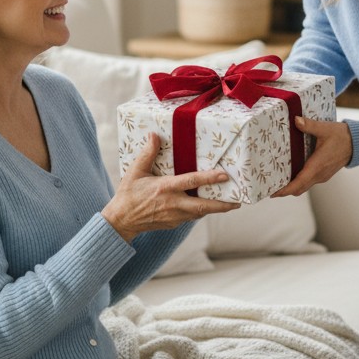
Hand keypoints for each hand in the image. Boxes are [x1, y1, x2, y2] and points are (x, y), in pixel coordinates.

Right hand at [102, 134, 239, 241]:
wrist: (121, 221)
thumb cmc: (128, 194)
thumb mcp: (135, 171)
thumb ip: (147, 153)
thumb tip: (155, 135)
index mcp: (165, 188)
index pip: (191, 182)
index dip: (209, 178)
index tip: (224, 175)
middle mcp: (173, 204)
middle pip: (203, 206)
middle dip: (222, 205)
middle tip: (238, 201)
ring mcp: (174, 216)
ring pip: (199, 213)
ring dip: (214, 209)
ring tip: (230, 203)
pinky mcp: (173, 224)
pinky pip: (191, 216)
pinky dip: (201, 211)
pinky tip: (208, 206)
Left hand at [273, 115, 352, 196]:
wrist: (357, 143)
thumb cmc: (341, 136)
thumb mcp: (324, 128)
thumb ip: (309, 125)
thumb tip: (295, 120)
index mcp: (317, 166)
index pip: (299, 183)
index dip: (285, 190)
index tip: (274, 193)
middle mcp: (319, 175)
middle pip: (299, 189)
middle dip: (284, 191)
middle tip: (269, 188)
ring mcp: (322, 176)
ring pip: (304, 187)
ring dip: (291, 187)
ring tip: (277, 182)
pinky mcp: (324, 174)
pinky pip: (308, 182)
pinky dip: (299, 182)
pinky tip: (291, 174)